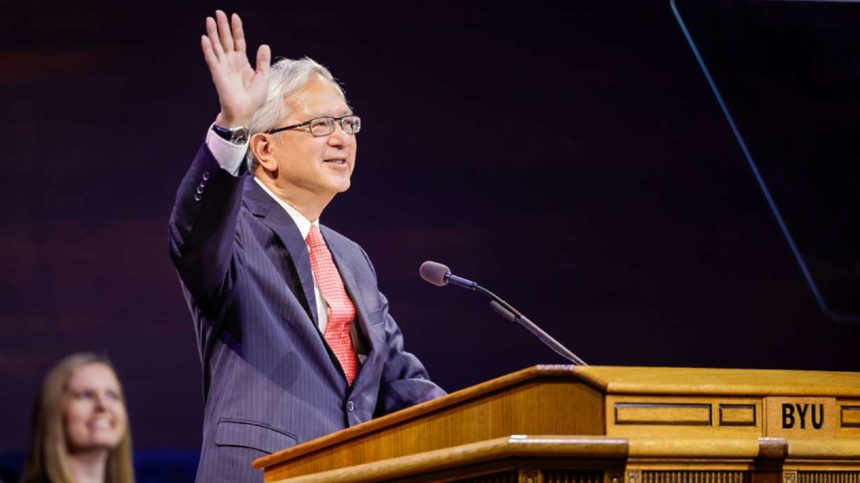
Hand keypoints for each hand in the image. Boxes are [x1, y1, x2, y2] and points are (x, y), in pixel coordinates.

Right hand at [201, 10, 270, 127]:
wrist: (245, 112)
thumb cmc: (253, 99)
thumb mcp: (263, 77)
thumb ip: (262, 61)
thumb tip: (264, 45)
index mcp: (242, 62)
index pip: (238, 41)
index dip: (237, 29)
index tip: (235, 16)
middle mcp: (231, 62)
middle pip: (226, 40)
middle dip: (222, 26)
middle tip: (218, 12)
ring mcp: (223, 67)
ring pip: (217, 46)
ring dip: (212, 33)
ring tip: (209, 19)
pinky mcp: (217, 74)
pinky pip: (211, 59)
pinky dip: (208, 49)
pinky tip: (205, 38)